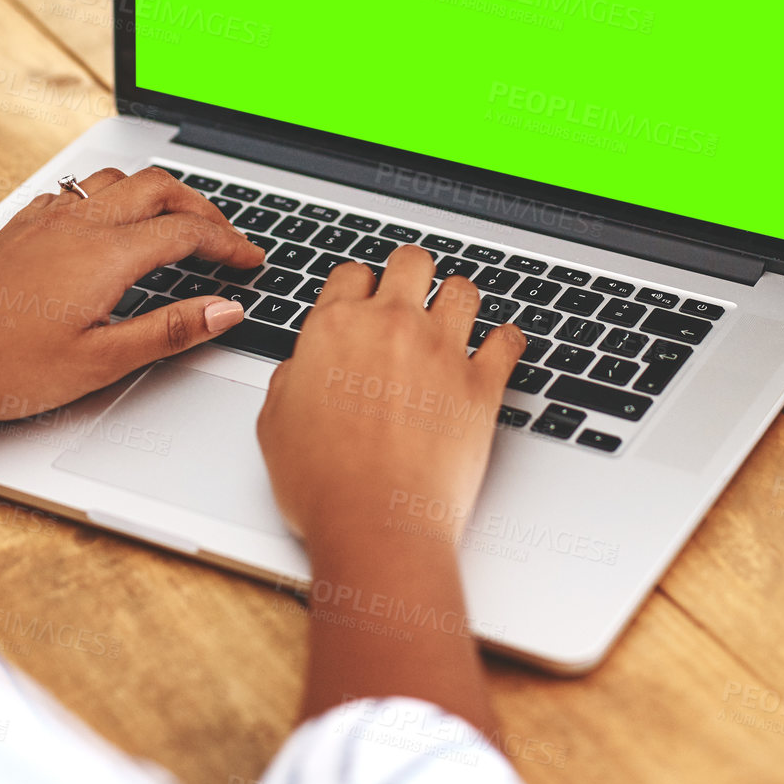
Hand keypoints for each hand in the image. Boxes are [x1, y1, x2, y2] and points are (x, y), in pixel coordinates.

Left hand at [0, 166, 264, 423]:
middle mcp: (79, 223)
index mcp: (107, 254)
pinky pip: (79, 190)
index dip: (229, 244)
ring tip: (176, 223)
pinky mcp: (20, 225)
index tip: (251, 261)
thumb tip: (226, 309)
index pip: (188, 231)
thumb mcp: (100, 362)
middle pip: (160, 187)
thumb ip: (170, 330)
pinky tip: (109, 224)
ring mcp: (46, 218)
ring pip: (118, 179)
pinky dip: (113, 196)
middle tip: (224, 239)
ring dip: (158, 193)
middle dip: (202, 207)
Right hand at [256, 246, 525, 551]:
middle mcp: (391, 326)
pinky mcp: (481, 384)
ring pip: (463, 289)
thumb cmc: (322, 483)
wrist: (374, 522)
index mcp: (335, 327)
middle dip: (411, 274)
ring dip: (458, 300)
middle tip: (411, 296)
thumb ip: (290, 378)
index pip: (352, 273)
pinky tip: (499, 349)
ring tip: (454, 319)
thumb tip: (303, 366)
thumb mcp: (274, 423)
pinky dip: (507, 342)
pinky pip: (508, 341)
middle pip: (411, 262)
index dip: (358, 286)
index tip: (363, 301)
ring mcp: (441, 351)